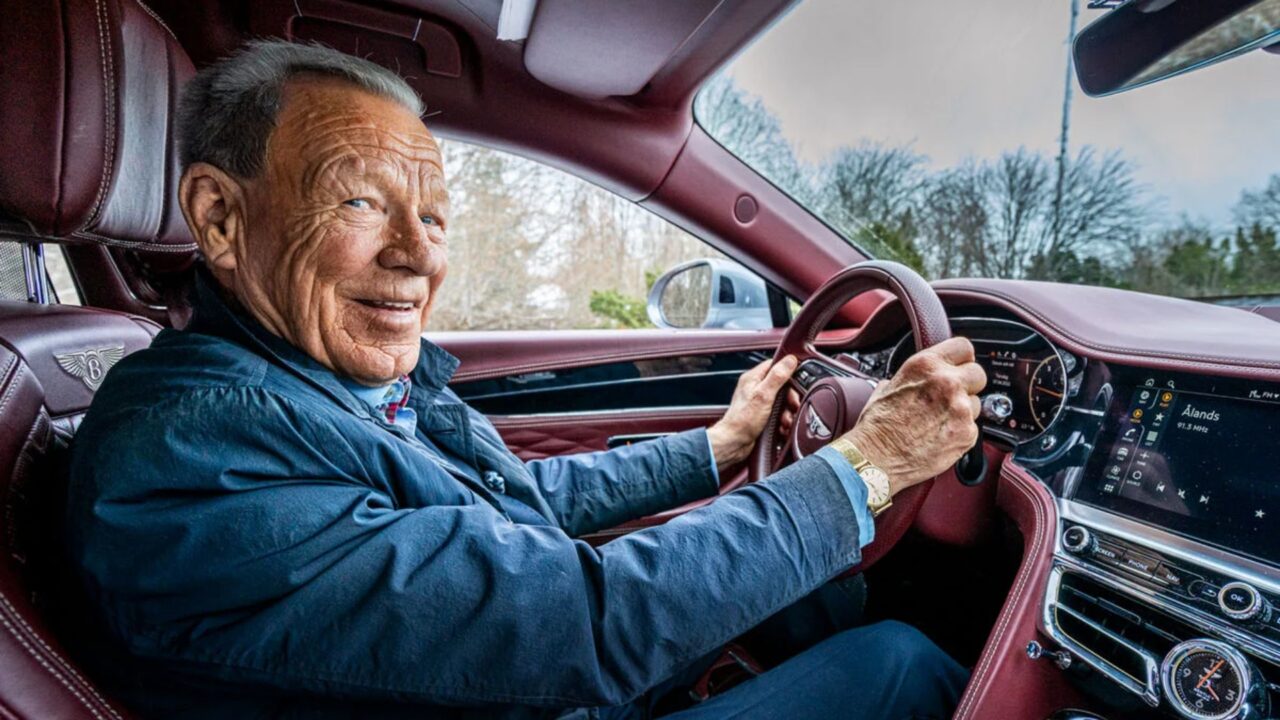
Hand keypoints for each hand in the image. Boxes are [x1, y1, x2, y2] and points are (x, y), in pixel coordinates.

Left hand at [707, 356, 798, 472]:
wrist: (734, 443)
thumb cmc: (742, 420)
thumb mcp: (764, 395)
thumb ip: (777, 376)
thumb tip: (790, 360)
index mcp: (753, 378)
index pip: (775, 365)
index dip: (789, 373)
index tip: (795, 384)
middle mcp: (755, 388)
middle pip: (782, 385)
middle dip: (790, 398)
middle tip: (791, 405)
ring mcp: (758, 402)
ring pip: (782, 401)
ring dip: (787, 412)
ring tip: (784, 420)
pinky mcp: (762, 415)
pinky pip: (778, 413)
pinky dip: (782, 420)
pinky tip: (781, 426)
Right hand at [842, 337, 985, 495]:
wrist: (876, 457)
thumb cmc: (877, 426)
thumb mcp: (888, 387)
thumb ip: (912, 378)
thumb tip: (917, 379)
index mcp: (926, 365)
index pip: (963, 347)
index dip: (962, 358)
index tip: (960, 366)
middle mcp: (947, 383)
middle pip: (978, 373)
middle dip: (968, 384)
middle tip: (952, 397)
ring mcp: (960, 409)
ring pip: (976, 403)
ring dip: (963, 411)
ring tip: (939, 422)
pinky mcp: (967, 434)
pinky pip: (972, 428)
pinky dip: (960, 433)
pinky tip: (940, 437)